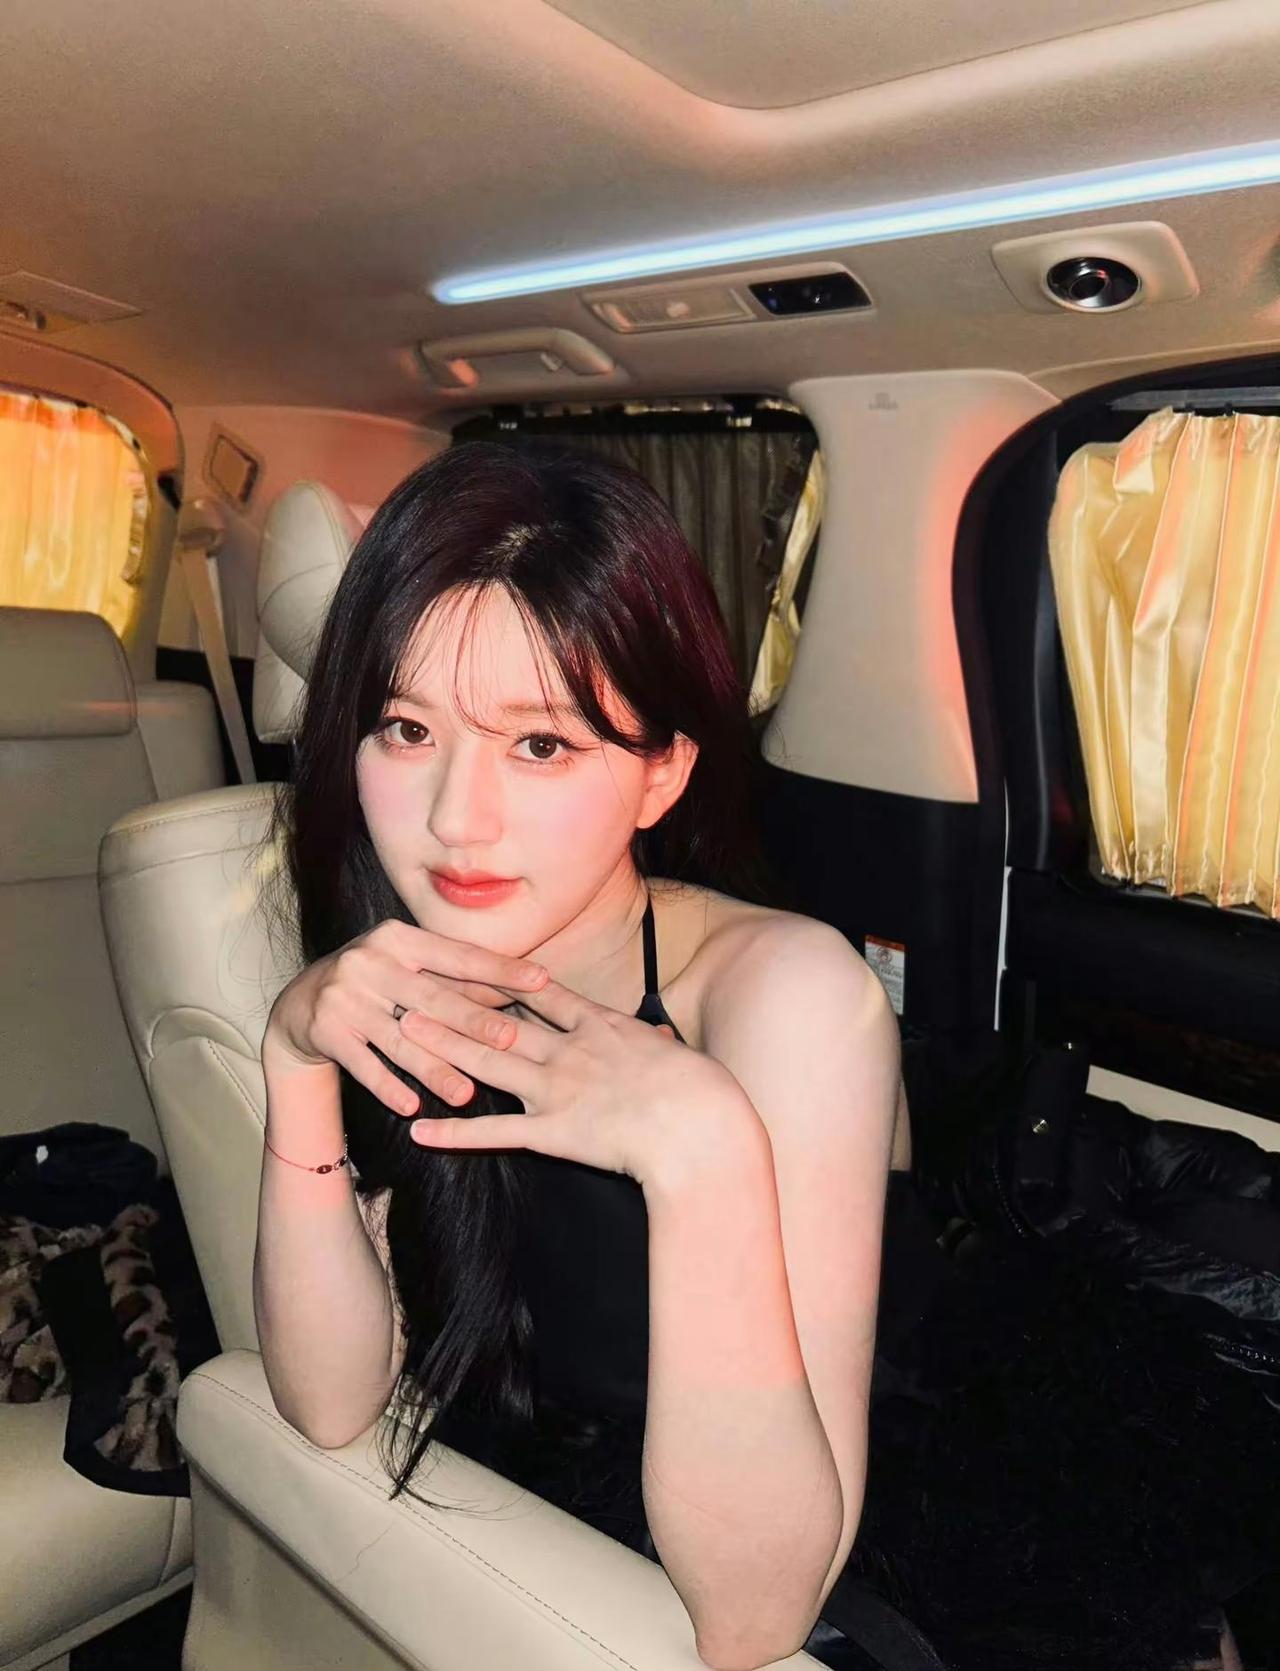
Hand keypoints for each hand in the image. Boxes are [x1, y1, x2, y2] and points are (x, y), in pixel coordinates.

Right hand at [264, 919, 547, 1115]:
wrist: (300, 1003)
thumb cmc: (375, 983)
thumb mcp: (410, 969)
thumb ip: (456, 979)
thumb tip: (521, 986)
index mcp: (399, 938)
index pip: (458, 955)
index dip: (501, 969)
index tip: (542, 980)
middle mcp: (370, 961)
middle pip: (431, 999)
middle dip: (473, 1022)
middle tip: (509, 1041)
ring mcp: (345, 997)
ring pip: (400, 1039)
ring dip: (434, 1068)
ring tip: (466, 1093)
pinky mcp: (326, 1031)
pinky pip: (364, 1064)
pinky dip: (388, 1086)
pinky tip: (411, 1105)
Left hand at [400, 981, 750, 1183]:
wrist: (697, 1125)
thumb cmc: (700, 1091)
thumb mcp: (674, 1055)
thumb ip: (654, 1044)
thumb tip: (657, 1036)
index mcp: (601, 1026)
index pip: (544, 994)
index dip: (506, 977)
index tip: (475, 962)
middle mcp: (569, 1050)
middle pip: (500, 1020)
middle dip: (456, 1002)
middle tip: (418, 986)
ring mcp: (555, 1088)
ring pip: (485, 1062)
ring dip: (442, 1048)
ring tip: (404, 1032)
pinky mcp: (550, 1131)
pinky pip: (492, 1131)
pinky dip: (453, 1131)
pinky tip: (419, 1129)